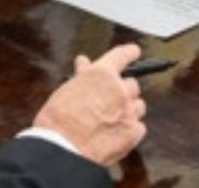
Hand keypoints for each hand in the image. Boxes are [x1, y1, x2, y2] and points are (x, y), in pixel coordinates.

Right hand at [33, 43, 146, 167]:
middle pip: (132, 84)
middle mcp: (119, 89)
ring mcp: (128, 112)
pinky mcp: (133, 133)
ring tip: (113, 118)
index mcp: (102, 74)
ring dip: (129, 109)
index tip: (134, 51)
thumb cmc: (59, 118)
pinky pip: (139, 127)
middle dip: (123, 90)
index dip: (130, 52)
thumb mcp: (68, 89)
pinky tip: (117, 133)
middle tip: (111, 99)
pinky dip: (131, 128)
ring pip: (138, 105)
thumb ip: (83, 76)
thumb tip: (84, 63)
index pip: (122, 55)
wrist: (62, 147)